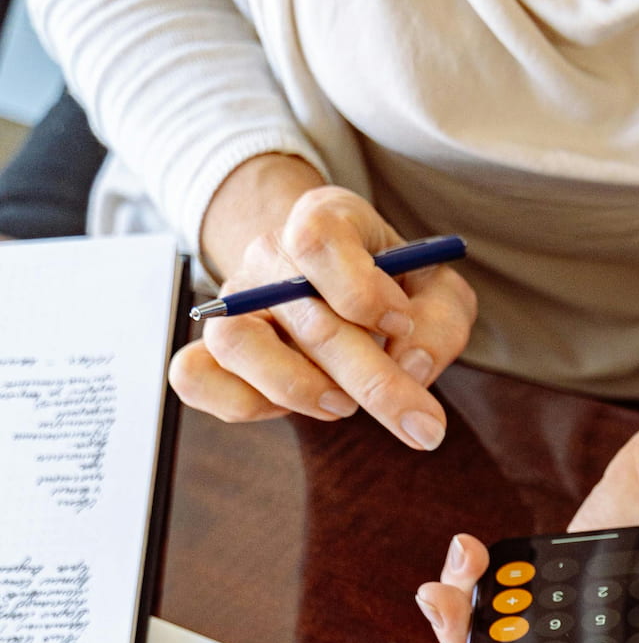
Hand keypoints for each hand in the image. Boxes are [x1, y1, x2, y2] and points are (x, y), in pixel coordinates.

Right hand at [170, 158, 475, 450]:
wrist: (337, 286)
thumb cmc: (394, 289)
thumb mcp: (438, 291)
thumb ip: (440, 322)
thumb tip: (409, 364)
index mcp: (323, 218)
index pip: (316, 239)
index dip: (363, 292)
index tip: (401, 322)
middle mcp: (269, 256)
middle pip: (303, 316)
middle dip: (373, 381)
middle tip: (422, 424)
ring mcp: (232, 303)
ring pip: (237, 344)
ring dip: (301, 389)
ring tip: (345, 404)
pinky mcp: (213, 351)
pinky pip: (195, 378)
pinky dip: (244, 404)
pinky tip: (295, 408)